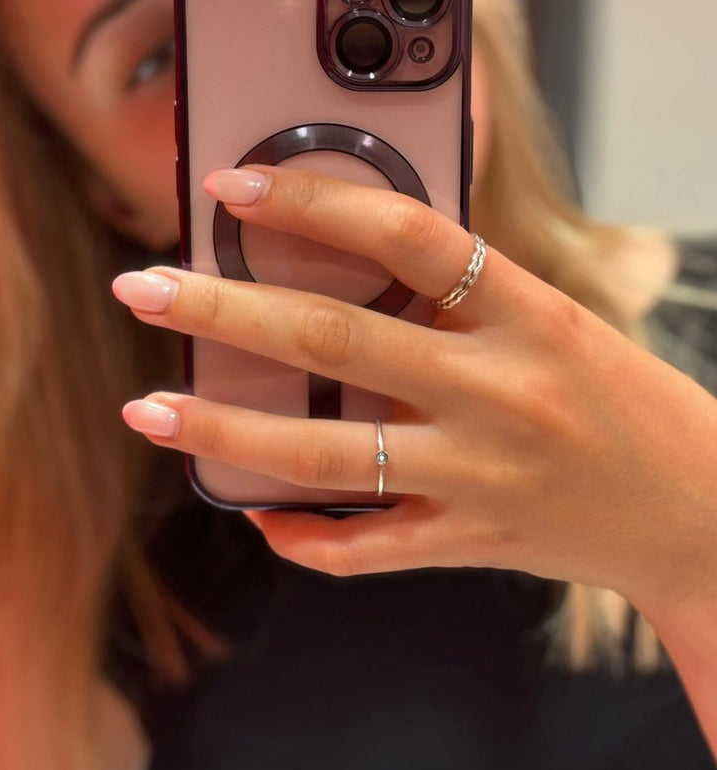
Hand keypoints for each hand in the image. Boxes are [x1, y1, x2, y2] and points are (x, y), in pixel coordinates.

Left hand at [113, 166, 716, 613]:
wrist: (697, 509)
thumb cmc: (623, 404)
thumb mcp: (558, 323)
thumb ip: (463, 302)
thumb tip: (350, 276)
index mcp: (529, 317)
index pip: (407, 236)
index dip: (314, 199)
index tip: (234, 185)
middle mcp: (498, 393)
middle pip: (335, 341)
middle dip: (223, 311)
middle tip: (143, 288)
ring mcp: (479, 476)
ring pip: (328, 456)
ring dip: (226, 435)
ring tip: (149, 411)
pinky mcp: (469, 541)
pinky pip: (369, 550)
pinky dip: (305, 538)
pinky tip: (258, 518)